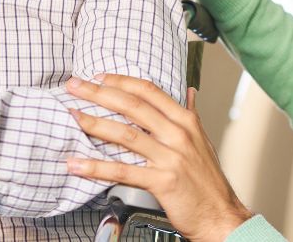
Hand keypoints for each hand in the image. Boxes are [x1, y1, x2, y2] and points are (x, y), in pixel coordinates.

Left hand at [65, 75, 251, 241]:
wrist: (220, 214)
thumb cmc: (208, 181)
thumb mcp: (203, 141)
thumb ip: (192, 114)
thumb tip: (190, 92)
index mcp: (186, 121)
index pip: (149, 91)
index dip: (121, 81)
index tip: (99, 77)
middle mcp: (178, 134)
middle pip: (133, 106)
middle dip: (100, 93)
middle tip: (75, 86)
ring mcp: (170, 157)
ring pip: (125, 134)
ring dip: (94, 124)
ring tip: (73, 117)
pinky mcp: (162, 181)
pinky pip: (122, 171)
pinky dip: (96, 168)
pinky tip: (77, 165)